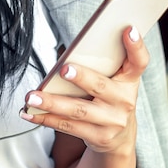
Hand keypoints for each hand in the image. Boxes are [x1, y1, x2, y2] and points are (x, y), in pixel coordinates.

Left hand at [21, 26, 148, 154]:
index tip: (128, 29)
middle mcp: (124, 101)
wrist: (118, 138)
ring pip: (78, 110)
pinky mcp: (97, 137)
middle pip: (101, 87)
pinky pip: (67, 126)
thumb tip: (64, 55)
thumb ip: (98, 67)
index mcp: (129, 81)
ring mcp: (112, 121)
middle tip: (64, 69)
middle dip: (81, 77)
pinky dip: (45, 118)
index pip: (139, 62)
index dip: (136, 46)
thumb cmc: (108, 100)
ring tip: (31, 97)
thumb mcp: (112, 83)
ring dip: (52, 103)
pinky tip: (29, 113)